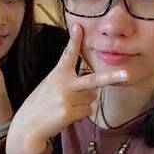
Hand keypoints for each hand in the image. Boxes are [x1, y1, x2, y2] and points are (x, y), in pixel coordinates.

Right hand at [5, 24, 127, 153]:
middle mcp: (64, 84)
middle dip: (111, 77)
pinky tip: (66, 115)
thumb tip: (92, 87)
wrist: (28, 127)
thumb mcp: (50, 85)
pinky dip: (80, 114)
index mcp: (58, 74)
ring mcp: (67, 99)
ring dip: (84, 102)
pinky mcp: (68, 113)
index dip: (74, 40)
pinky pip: (88, 111)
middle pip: (93, 80)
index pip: (68, 54)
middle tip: (126, 75)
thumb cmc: (42, 104)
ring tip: (66, 106)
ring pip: (92, 97)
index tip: (79, 26)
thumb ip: (68, 81)